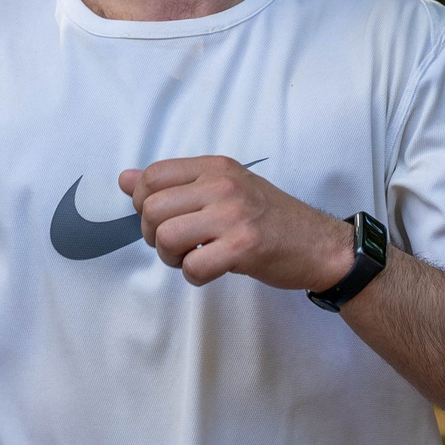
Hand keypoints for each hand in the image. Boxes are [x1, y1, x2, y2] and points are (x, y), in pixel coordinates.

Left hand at [119, 157, 354, 290]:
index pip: (153, 175)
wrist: (319, 245)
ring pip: (165, 237)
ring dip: (171, 257)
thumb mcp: (224, 189)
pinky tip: (210, 271)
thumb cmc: (270, 219)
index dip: (143, 203)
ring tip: (192, 257)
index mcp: (216, 167)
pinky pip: (192, 267)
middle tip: (177, 245)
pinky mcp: (243, 247)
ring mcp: (233, 215)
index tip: (161, 219)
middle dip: (153, 235)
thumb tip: (124, 179)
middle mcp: (222, 185)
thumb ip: (176, 184)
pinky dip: (194, 276)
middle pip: (152, 209)